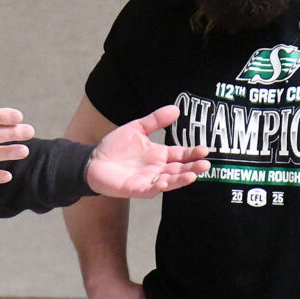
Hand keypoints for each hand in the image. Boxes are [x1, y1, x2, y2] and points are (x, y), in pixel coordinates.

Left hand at [86, 105, 209, 197]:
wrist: (93, 160)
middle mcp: (157, 168)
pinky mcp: (135, 188)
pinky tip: (165, 182)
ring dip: (180, 179)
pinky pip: (149, 189)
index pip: (180, 154)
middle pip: (179, 169)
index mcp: (159, 154)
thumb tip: (176, 109)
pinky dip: (158, 186)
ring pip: (168, 181)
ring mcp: (147, 179)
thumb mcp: (137, 128)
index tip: (205, 150)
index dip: (192, 153)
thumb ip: (155, 120)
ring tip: (193, 176)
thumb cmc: (115, 146)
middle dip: (193, 168)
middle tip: (206, 165)